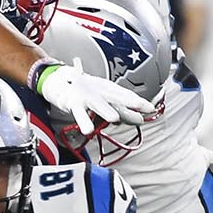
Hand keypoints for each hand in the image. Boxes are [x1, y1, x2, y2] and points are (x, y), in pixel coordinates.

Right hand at [34, 62, 153, 134]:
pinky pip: (79, 115)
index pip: (126, 95)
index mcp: (108, 89)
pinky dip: (84, 122)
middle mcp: (100, 92)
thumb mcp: (105, 97)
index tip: (151, 109)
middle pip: (117, 97)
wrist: (61, 81)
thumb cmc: (87, 91)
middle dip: (130, 102)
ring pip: (98, 105)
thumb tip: (137, 119)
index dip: (138, 102)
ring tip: (114, 119)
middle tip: (142, 107)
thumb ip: (119, 108)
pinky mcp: (74, 104)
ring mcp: (87, 97)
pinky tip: (88, 130)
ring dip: (106, 111)